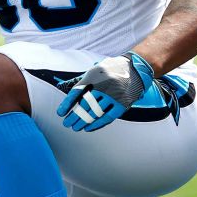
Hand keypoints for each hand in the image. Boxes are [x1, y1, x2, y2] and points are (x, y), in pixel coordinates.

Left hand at [56, 52, 185, 131]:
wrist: (136, 68)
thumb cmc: (111, 70)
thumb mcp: (95, 70)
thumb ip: (81, 80)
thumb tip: (61, 86)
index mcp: (94, 76)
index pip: (76, 92)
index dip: (67, 104)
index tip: (60, 113)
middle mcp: (103, 86)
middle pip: (84, 105)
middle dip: (74, 116)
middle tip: (67, 124)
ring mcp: (114, 96)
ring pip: (94, 113)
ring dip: (83, 122)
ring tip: (75, 127)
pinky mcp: (122, 104)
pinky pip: (107, 118)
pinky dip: (96, 124)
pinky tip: (88, 128)